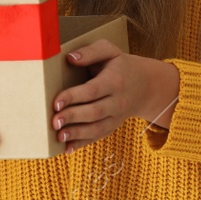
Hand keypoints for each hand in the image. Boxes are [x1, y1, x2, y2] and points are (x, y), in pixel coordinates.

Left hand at [51, 39, 180, 152]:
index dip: (74, 97)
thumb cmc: (121, 65)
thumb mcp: (109, 51)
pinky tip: (67, 148)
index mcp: (115, 81)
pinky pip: (97, 137)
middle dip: (73, 117)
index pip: (93, 91)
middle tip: (54, 121)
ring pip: (96, 128)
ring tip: (58, 136)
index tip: (56, 102)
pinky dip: (82, 144)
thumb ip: (91, 52)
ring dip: (76, 134)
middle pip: (94, 112)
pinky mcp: (112, 126)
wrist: (146, 85)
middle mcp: (117, 102)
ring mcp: (116, 117)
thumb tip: (70, 58)